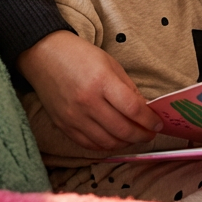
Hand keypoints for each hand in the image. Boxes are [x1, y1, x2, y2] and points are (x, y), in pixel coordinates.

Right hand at [16, 30, 162, 150]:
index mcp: (101, 81)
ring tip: (133, 137)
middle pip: (122, 129)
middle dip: (142, 135)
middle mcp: (87, 101)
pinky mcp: (63, 125)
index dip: (149, 120)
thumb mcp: (110, 64)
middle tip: (150, 134)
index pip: (133, 109)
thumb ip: (128, 89)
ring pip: (107, 142)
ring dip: (126, 143)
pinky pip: (89, 144)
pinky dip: (106, 146)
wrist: (43, 55)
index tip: (157, 124)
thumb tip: (145, 110)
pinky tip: (114, 139)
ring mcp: (74, 116)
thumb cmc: (79, 55)